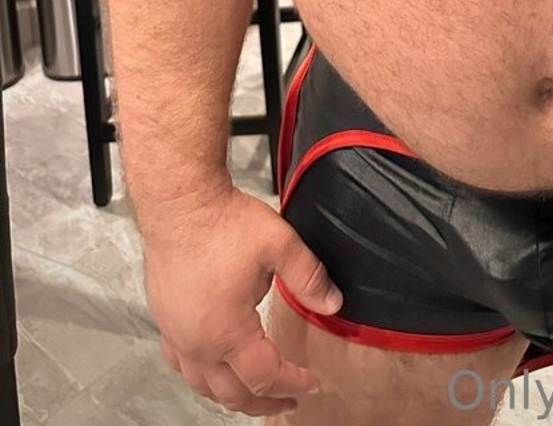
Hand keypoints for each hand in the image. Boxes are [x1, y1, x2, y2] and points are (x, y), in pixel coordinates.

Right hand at [143, 183, 343, 416]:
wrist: (180, 204)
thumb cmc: (222, 223)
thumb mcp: (279, 245)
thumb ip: (309, 277)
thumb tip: (333, 303)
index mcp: (227, 332)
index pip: (265, 377)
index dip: (293, 383)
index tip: (312, 382)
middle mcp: (197, 343)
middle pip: (232, 393)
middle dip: (265, 402)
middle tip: (289, 400)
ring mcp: (176, 334)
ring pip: (203, 385)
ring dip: (232, 395)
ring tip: (255, 393)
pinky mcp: (165, 320)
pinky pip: (181, 365)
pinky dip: (202, 377)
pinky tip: (213, 369)